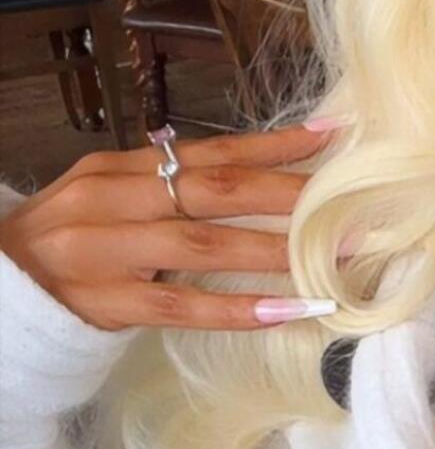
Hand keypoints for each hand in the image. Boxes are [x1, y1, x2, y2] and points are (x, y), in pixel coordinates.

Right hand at [0, 125, 343, 332]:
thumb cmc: (67, 243)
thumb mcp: (109, 200)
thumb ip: (167, 188)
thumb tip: (254, 178)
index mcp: (118, 169)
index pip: (209, 152)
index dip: (272, 146)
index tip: (331, 138)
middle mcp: (111, 200)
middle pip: (216, 191)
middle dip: (290, 198)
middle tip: (353, 209)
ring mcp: (105, 251)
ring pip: (204, 245)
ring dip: (276, 253)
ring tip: (334, 260)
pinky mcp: (104, 302)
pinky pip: (180, 304)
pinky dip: (236, 307)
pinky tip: (284, 311)